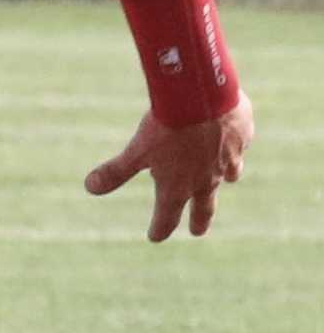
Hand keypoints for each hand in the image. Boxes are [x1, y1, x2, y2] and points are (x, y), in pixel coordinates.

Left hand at [83, 93, 254, 240]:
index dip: (160, 228)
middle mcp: (206, 179)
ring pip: (229, 176)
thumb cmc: (166, 126)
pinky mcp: (243, 138)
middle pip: (205, 207)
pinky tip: (230, 140)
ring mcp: (228, 160)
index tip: (155, 237)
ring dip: (222, 181)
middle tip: (197, 231)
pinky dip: (233, 147)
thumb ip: (115, 172)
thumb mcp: (136, 150)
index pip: (167, 217)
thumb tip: (90, 187)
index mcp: (178, 186)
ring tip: (223, 181)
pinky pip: (239, 147)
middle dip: (199, 221)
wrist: (202, 96)